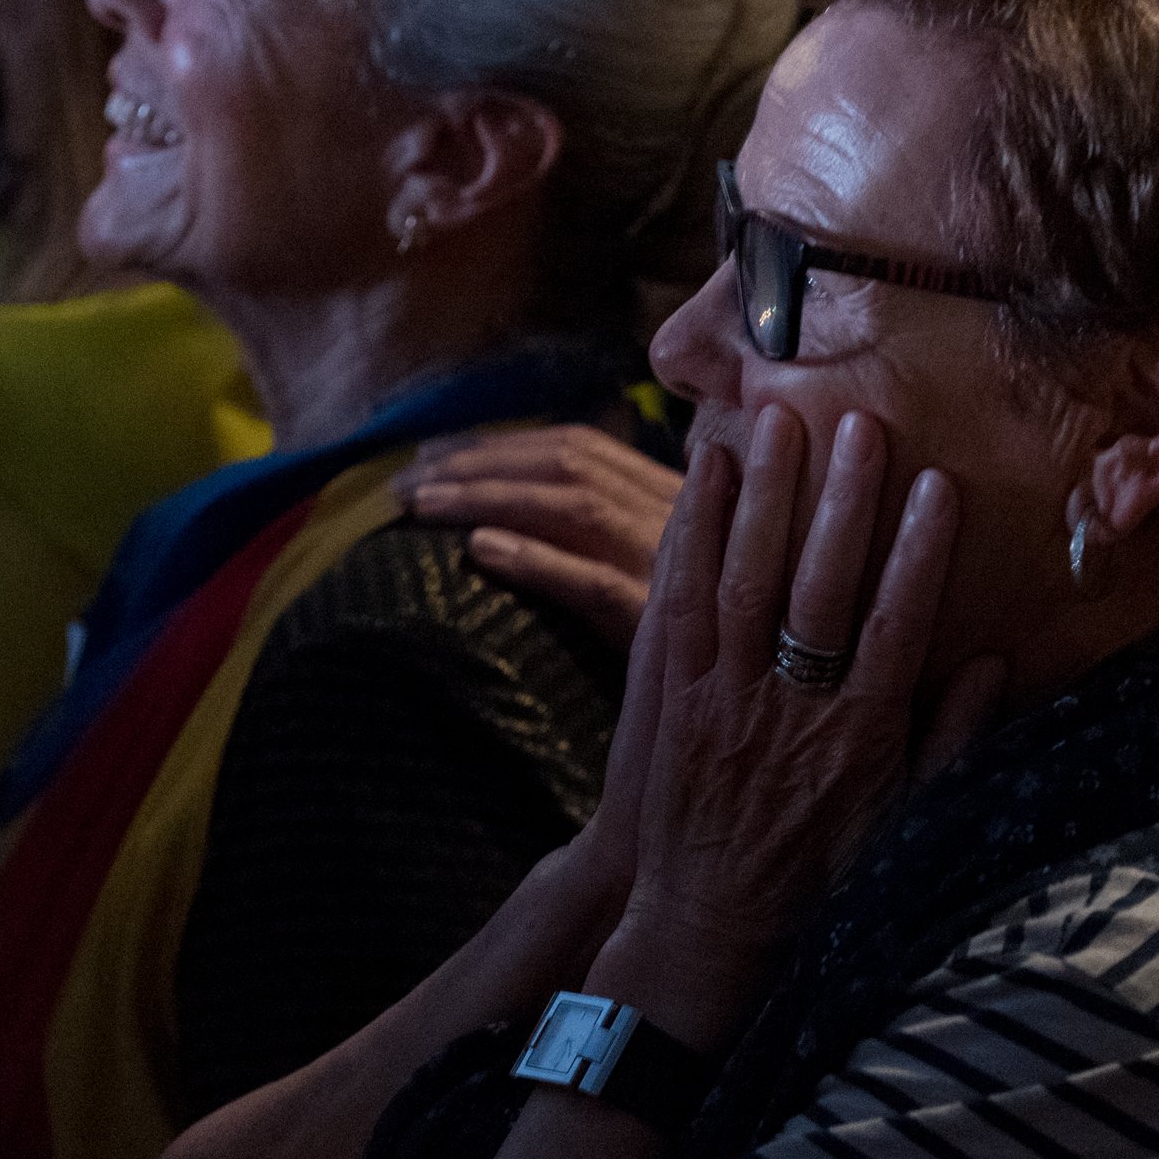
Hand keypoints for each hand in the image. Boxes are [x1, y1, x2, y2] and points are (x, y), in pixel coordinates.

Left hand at [394, 424, 682, 650]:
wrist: (752, 717)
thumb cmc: (704, 653)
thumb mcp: (674, 575)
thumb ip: (626, 538)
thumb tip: (529, 518)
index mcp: (676, 500)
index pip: (582, 446)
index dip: (505, 441)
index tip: (437, 450)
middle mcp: (677, 520)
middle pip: (570, 462)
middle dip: (481, 458)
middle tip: (406, 475)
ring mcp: (670, 568)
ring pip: (573, 507)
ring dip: (488, 493)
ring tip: (420, 502)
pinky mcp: (661, 624)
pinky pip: (590, 582)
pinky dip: (535, 558)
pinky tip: (480, 549)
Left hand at [589, 408, 1000, 1032]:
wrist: (711, 929)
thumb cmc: (819, 875)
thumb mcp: (903, 821)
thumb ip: (949, 740)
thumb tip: (995, 661)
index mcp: (860, 738)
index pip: (897, 627)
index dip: (919, 553)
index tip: (938, 486)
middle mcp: (792, 711)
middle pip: (819, 590)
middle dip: (840, 503)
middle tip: (857, 425)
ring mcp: (725, 700)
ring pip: (744, 583)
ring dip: (762, 499)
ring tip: (777, 424)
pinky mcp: (673, 697)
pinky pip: (680, 605)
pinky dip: (691, 537)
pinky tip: (701, 478)